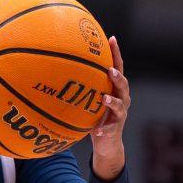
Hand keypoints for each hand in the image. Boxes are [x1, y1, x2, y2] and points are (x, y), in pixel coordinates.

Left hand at [91, 36, 129, 178]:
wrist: (107, 144)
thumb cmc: (96, 118)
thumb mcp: (89, 100)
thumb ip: (82, 87)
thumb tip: (58, 69)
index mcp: (115, 89)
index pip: (117, 67)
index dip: (116, 53)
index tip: (112, 39)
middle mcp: (122, 99)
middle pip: (123, 84)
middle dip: (117, 76)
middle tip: (109, 70)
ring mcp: (120, 114)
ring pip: (121, 105)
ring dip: (113, 101)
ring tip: (105, 99)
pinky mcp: (115, 130)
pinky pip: (110, 129)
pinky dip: (104, 129)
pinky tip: (97, 131)